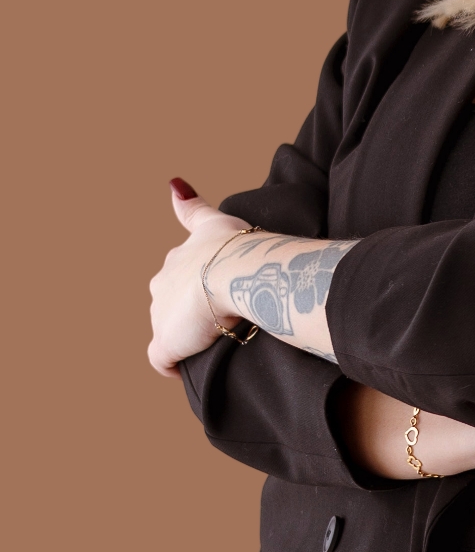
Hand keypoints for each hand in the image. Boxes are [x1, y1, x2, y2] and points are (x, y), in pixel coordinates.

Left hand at [148, 180, 254, 374]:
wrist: (235, 271)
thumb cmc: (235, 247)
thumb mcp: (215, 220)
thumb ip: (192, 207)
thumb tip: (173, 183)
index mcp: (176, 261)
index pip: (178, 276)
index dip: (194, 287)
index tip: (211, 295)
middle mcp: (162, 285)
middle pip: (170, 303)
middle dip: (189, 313)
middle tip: (222, 320)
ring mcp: (162, 315)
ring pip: (168, 329)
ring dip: (186, 337)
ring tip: (215, 343)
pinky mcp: (166, 342)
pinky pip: (161, 361)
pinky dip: (171, 366)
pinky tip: (187, 368)